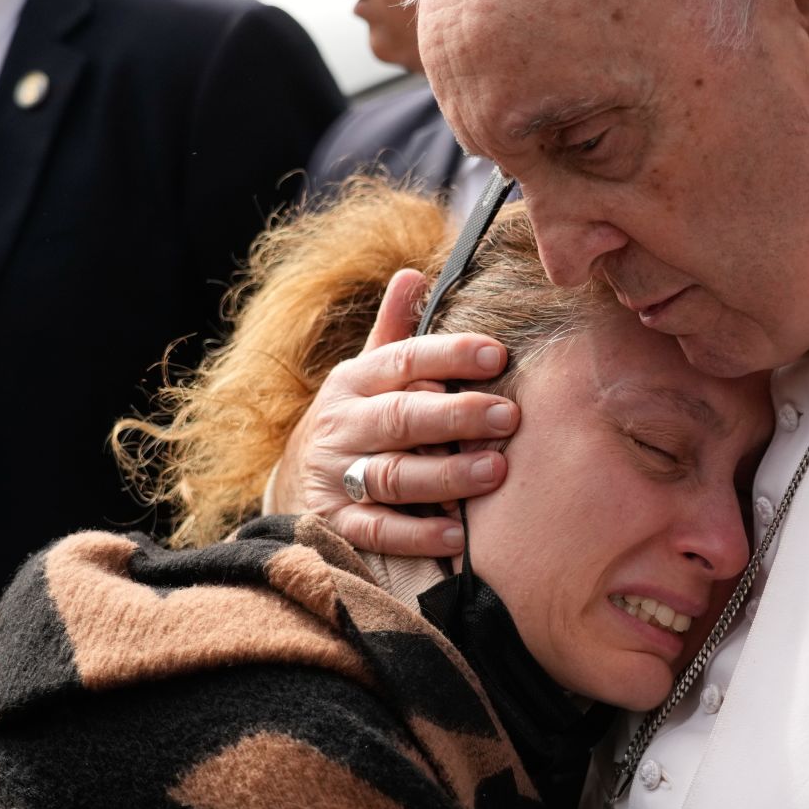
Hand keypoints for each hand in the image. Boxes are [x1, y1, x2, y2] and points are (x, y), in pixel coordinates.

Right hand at [269, 269, 519, 555]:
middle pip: (401, 417)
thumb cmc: (360, 417)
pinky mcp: (337, 524)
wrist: (299, 480)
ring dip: (445, 475)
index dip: (450, 355)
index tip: (498, 355)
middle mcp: (342, 425)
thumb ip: (396, 331)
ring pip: (392, 475)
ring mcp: (336, 475)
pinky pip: (377, 530)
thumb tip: (413, 274)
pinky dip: (416, 534)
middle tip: (509, 416)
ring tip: (493, 472)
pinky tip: (457, 534)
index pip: (404, 360)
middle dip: (457, 415)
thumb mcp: (370, 372)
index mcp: (355, 381)